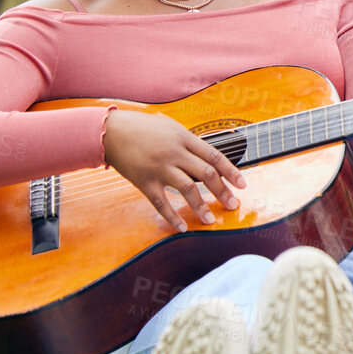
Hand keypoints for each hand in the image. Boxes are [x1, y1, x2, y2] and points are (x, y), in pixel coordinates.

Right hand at [102, 108, 245, 230]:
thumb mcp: (170, 127)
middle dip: (223, 191)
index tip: (243, 185)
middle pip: (206, 174)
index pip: (215, 156)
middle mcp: (175, 153)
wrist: (109, 131)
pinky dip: (172, 216)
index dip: (231, 172)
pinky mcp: (144, 181)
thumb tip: (208, 156)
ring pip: (187, 189)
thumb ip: (189, 142)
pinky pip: (161, 202)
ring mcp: (159, 168)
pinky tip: (182, 226)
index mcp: (184, 139)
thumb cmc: (142, 128)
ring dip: (201, 206)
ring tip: (211, 219)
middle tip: (234, 205)